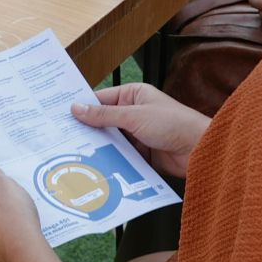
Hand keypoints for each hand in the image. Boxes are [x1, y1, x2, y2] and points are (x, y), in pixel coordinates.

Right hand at [71, 82, 208, 179]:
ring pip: (111, 141)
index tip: (61, 116)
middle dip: (88, 130)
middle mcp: (134, 113)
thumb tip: (77, 108)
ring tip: (74, 154)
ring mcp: (138, 134)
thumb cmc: (174, 124)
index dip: (82, 107)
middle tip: (63, 138)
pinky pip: (121, 156)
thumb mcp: (134, 116)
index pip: (101, 99)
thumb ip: (104, 115)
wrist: (200, 149)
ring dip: (99, 147)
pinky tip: (96, 166)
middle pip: (104, 121)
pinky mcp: (142, 154)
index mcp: (134, 95)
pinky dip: (111, 160)